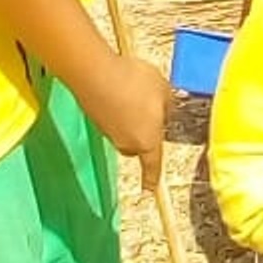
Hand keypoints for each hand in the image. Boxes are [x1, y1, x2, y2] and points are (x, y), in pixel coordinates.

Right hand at [98, 56, 171, 194]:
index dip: (152, 177)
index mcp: (147, 141)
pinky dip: (116, 105)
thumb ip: (168, 105)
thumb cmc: (134, 83)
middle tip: (152, 111)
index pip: (152, 165)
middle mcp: (125, 142)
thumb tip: (165, 112)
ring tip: (134, 90)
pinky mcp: (94, 116)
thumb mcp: (164, 90)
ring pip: (123, 129)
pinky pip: (111, 116)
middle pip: (137, 146)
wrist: (94, 73)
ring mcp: (107, 130)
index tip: (150, 189)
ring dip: (129, 116)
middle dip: (144, 134)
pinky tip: (118, 86)